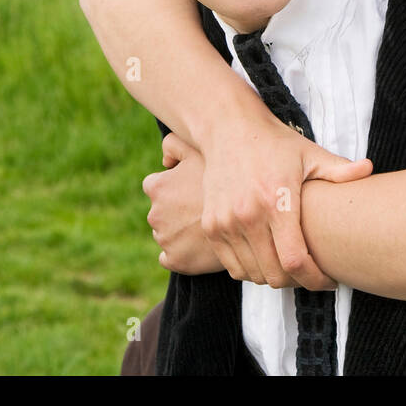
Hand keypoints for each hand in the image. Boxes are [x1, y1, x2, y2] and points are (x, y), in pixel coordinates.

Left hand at [143, 135, 223, 274]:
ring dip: (180, 233)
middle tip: (200, 209)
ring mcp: (165, 240)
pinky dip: (180, 254)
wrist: (251, 213)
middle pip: (160, 212)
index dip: (172, 187)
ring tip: (205, 227)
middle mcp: (156, 214)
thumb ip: (173, 145)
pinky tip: (198, 247)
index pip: (154, 187)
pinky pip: (169, 258)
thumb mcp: (198, 149)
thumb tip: (165, 161)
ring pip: (167, 235)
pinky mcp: (176, 261)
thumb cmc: (226, 174)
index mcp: (157, 187)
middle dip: (175, 212)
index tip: (188, 190)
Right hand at [180, 114, 373, 289]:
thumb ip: (339, 169)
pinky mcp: (211, 226)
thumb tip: (370, 170)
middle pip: (275, 275)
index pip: (295, 261)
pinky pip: (233, 267)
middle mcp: (247, 215)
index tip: (330, 280)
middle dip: (299, 282)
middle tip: (313, 274)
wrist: (228, 129)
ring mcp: (225, 223)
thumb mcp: (309, 153)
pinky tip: (268, 259)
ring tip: (292, 267)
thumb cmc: (274, 143)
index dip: (315, 279)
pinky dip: (251, 271)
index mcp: (276, 201)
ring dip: (275, 278)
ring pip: (253, 275)